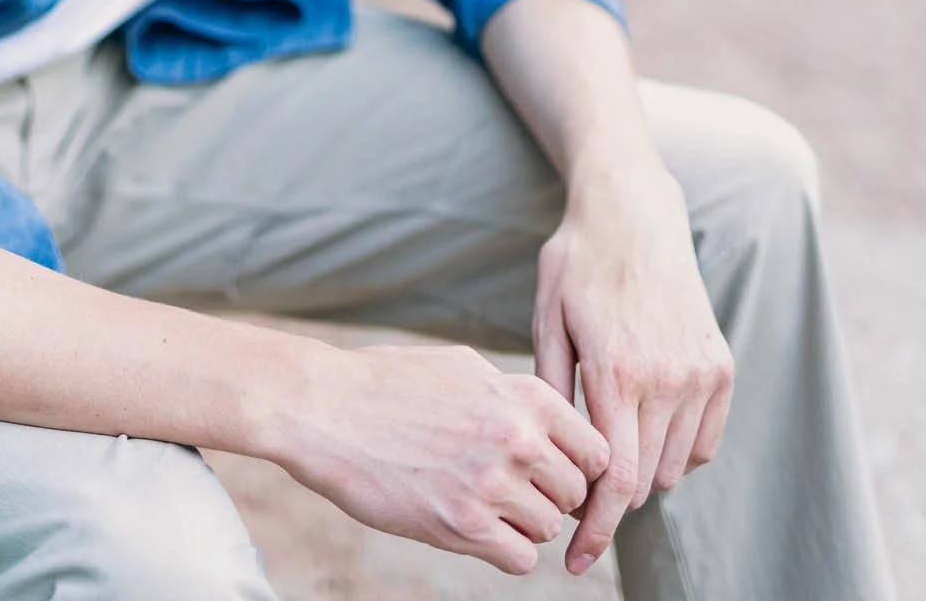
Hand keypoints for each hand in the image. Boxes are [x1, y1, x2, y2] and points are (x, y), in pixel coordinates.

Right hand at [280, 340, 609, 575]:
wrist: (329, 410)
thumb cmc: (391, 384)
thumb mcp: (464, 367)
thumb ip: (514, 396)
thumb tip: (550, 424)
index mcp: (524, 396)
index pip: (596, 449)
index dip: (581, 465)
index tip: (558, 471)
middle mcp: (518, 439)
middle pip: (576, 493)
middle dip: (553, 496)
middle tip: (516, 490)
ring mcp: (492, 484)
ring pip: (549, 528)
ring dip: (525, 524)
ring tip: (487, 504)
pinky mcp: (462, 526)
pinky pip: (520, 559)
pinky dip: (506, 550)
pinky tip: (477, 527)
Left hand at [533, 160, 733, 576]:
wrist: (634, 212)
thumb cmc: (578, 263)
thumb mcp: (547, 319)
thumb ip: (552, 392)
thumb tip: (550, 459)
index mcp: (617, 371)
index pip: (612, 479)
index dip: (594, 529)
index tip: (575, 561)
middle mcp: (667, 378)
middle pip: (643, 481)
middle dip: (609, 498)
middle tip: (578, 488)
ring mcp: (700, 372)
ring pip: (674, 467)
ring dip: (642, 471)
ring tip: (610, 440)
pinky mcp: (722, 366)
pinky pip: (704, 442)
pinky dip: (677, 449)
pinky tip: (647, 424)